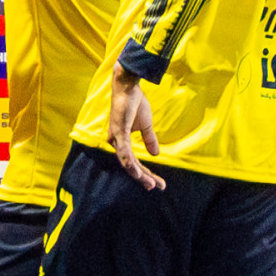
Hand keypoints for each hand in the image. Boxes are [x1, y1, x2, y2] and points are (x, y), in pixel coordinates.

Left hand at [106, 62, 165, 189]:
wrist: (129, 88)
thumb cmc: (135, 104)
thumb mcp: (146, 125)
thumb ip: (149, 140)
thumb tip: (156, 155)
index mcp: (121, 141)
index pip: (134, 162)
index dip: (146, 173)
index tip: (159, 183)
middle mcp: (116, 142)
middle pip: (131, 165)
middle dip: (145, 177)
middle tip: (158, 187)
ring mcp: (116, 138)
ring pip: (127, 162)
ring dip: (139, 174)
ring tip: (150, 184)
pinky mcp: (118, 132)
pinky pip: (123, 151)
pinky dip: (129, 163)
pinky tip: (136, 173)